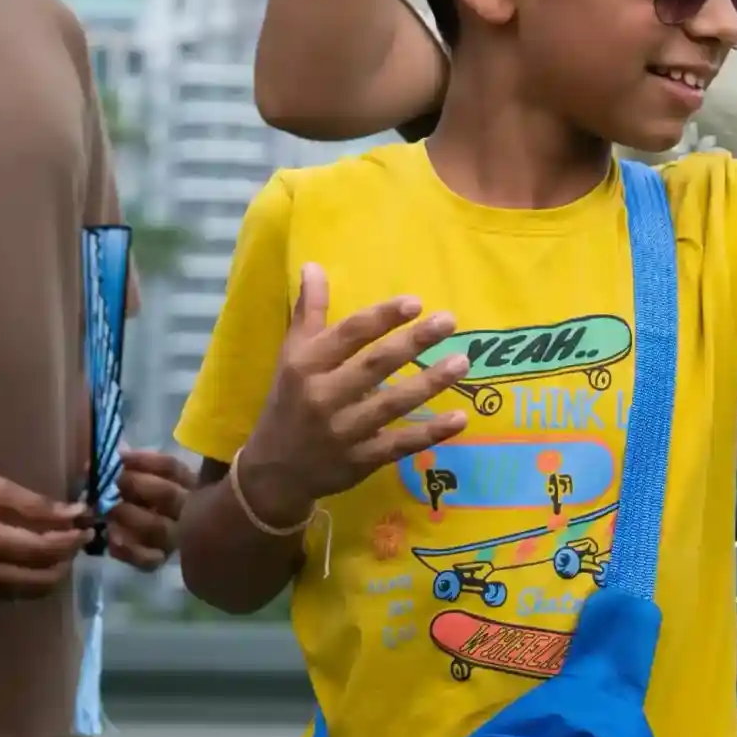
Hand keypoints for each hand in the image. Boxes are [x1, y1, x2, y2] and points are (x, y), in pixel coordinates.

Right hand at [0, 475, 95, 593]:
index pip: (43, 550)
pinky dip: (31, 580)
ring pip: (31, 592)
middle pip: (43, 578)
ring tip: (59, 550)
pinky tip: (35, 561)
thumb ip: (36, 505)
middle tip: (76, 539)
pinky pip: (13, 595)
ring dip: (52, 573)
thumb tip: (76, 514)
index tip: (88, 527)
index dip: (71, 540)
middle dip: (67, 559)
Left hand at [105, 449, 191, 571]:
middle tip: (107, 482)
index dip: (141, 460)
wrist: (164, 545)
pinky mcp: (161, 560)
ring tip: (105, 509)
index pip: (170, 467)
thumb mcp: (147, 477)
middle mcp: (188, 510)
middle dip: (133, 484)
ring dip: (128, 515)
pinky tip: (111, 541)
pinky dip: (128, 550)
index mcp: (188, 483)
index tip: (115, 457)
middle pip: (166, 494)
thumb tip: (112, 453)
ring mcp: (176, 538)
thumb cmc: (147, 499)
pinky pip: (148, 559)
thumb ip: (134, 466)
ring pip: (158, 528)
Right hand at [233, 267, 470, 523]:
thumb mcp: (291, 356)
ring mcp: (343, 432)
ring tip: (462, 361)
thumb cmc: (289, 401)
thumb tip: (314, 266)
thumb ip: (309, 312)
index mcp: (305, 366)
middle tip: (448, 321)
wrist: (274, 471)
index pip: (347, 336)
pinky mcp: (361, 461)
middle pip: (374, 366)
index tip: (415, 302)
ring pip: (392, 404)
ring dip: (429, 383)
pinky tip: (460, 418)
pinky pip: (400, 445)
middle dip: (412, 343)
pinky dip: (430, 433)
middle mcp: (323, 397)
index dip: (381, 318)